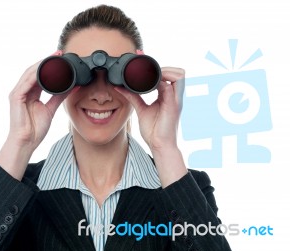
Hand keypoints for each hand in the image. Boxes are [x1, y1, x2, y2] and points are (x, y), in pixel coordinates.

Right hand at [0, 51, 73, 179]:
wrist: (26, 142)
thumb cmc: (35, 129)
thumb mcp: (50, 109)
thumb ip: (59, 97)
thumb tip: (71, 86)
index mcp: (30, 93)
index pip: (39, 75)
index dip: (50, 66)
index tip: (61, 58)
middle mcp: (22, 90)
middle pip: (34, 71)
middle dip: (46, 61)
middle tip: (59, 53)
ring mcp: (18, 93)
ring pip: (29, 74)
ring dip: (41, 64)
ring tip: (53, 58)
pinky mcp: (15, 97)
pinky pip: (26, 83)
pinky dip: (35, 75)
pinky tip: (44, 70)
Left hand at [115, 65, 186, 186]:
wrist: (159, 145)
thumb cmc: (154, 130)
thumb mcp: (141, 109)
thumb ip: (133, 97)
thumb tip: (121, 87)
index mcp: (167, 95)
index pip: (164, 75)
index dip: (155, 65)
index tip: (141, 56)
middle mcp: (173, 95)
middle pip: (175, 72)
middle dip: (162, 65)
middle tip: (145, 62)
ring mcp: (175, 99)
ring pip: (178, 75)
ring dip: (165, 70)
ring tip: (150, 70)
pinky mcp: (174, 105)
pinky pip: (172, 88)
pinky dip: (163, 81)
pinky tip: (152, 81)